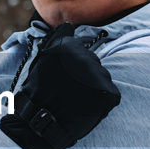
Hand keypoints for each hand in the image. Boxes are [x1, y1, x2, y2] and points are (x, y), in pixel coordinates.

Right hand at [0, 23, 121, 148]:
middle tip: (69, 91)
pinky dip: (102, 101)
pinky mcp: (109, 93)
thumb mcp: (42, 59)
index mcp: (70, 48)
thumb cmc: (38, 92)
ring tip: (77, 100)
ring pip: (102, 78)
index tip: (64, 77)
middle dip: (85, 76)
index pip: (81, 51)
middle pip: (93, 64)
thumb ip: (57, 40)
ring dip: (94, 88)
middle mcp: (87, 58)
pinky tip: (86, 108)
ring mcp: (99, 76)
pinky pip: (111, 94)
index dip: (73, 65)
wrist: (41, 123)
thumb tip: (68, 25)